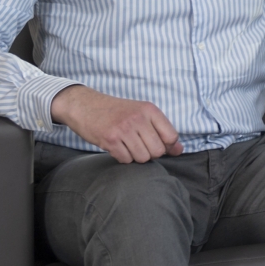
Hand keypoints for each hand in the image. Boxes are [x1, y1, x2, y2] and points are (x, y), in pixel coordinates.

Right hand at [52, 85, 181, 162]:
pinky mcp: (110, 139)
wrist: (85, 106)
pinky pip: (126, 160)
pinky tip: (118, 148)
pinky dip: (123, 158)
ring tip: (128, 146)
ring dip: (136, 157)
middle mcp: (138, 118)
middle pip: (158, 150)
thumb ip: (162, 131)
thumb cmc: (116, 112)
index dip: (167, 146)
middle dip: (150, 153)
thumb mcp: (141, 113)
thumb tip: (179, 151)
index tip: (157, 144)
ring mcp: (123, 129)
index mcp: (150, 110)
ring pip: (143, 157)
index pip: (171, 136)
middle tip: (139, 146)